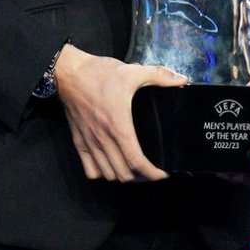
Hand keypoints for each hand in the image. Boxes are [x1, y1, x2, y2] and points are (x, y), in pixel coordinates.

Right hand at [54, 44, 186, 181]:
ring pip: (107, 174)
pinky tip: (111, 166)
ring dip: (123, 176)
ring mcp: (89, 142)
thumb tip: (182, 79)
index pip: (136, 161)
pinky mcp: (78, 141)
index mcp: (118, 125)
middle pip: (124, 173)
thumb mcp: (133, 71)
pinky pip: (89, 169)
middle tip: (153, 171)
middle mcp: (103, 139)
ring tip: (136, 171)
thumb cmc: (99, 73)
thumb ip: (160, 75)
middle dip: (142, 177)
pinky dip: (102, 173)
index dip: (152, 173)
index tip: (163, 173)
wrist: (68, 72)